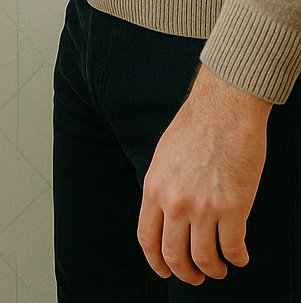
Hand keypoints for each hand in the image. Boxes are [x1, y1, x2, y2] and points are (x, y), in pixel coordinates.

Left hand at [137, 65, 269, 283]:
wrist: (224, 108)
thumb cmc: (196, 126)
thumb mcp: (164, 156)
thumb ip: (162, 187)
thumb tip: (164, 214)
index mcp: (154, 187)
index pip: (147, 238)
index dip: (155, 262)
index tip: (165, 270)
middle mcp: (175, 202)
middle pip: (174, 256)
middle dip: (185, 274)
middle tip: (194, 277)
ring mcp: (204, 207)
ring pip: (204, 259)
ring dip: (212, 270)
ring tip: (218, 269)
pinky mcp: (233, 208)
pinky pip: (233, 249)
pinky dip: (237, 259)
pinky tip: (240, 257)